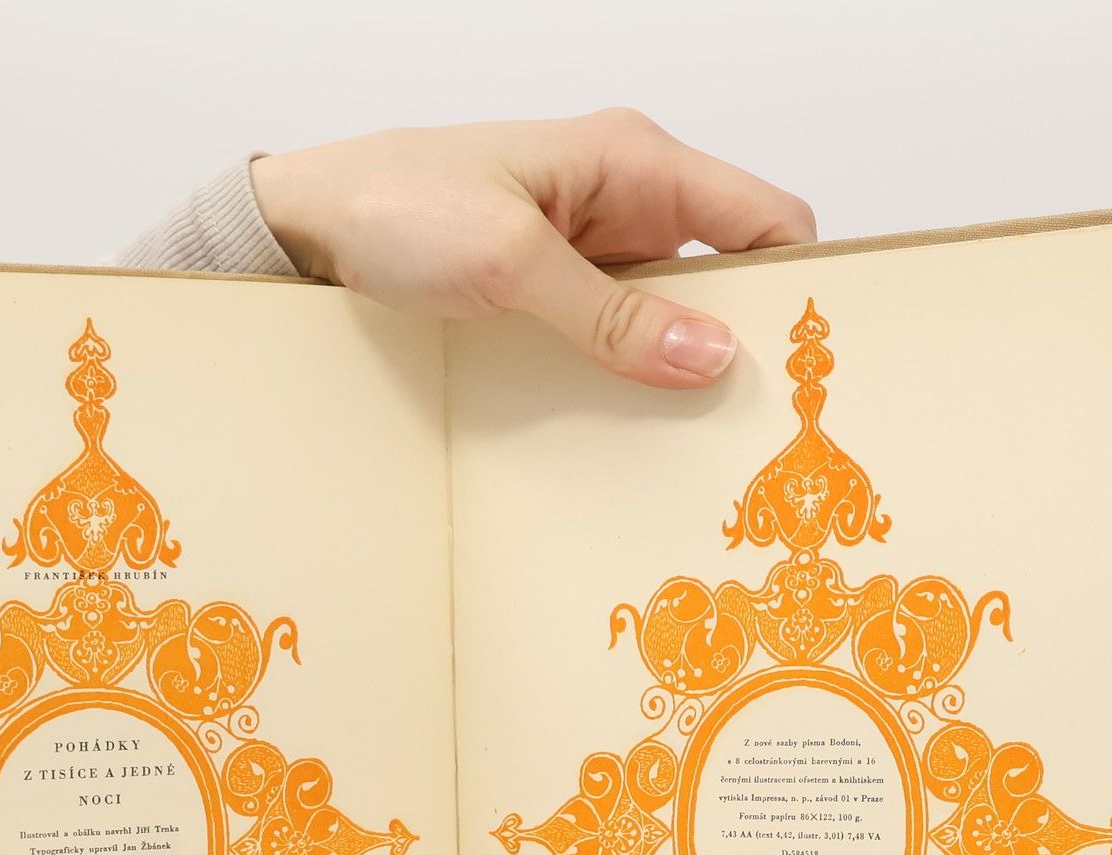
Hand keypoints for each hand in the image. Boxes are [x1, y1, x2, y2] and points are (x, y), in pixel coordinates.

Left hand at [251, 109, 814, 389]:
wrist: (305, 224)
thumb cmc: (395, 206)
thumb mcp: (509, 262)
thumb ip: (611, 312)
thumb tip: (708, 355)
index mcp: (633, 161)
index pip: (763, 216)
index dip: (798, 281)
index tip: (806, 359)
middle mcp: (624, 197)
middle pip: (726, 269)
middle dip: (741, 337)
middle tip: (747, 420)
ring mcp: (589, 245)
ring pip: (671, 309)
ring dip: (677, 364)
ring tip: (689, 435)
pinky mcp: (553, 286)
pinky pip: (616, 331)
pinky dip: (626, 370)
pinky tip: (624, 418)